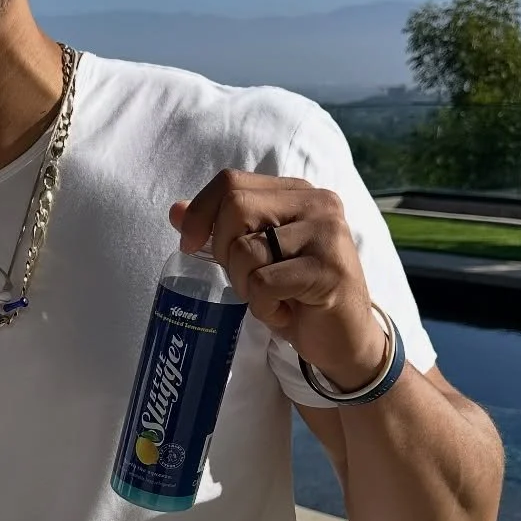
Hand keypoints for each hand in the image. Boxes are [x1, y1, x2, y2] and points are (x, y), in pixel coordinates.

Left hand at [169, 173, 388, 391]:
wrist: (343, 338)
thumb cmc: (296, 294)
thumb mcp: (255, 257)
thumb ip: (221, 229)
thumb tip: (176, 211)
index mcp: (297, 192)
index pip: (231, 181)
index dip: (201, 212)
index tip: (191, 246)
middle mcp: (317, 203)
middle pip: (236, 207)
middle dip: (225, 251)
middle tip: (247, 279)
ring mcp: (327, 235)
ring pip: (246, 249)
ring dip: (245, 285)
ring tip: (271, 297)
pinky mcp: (328, 271)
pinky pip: (263, 283)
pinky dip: (263, 306)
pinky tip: (285, 311)